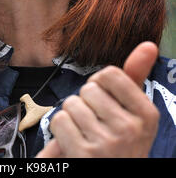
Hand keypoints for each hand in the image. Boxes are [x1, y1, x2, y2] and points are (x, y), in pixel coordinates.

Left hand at [36, 42, 159, 157]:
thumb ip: (135, 76)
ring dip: (72, 118)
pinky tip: (73, 145)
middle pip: (88, 88)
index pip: (110, 73)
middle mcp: (130, 129)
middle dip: (85, 103)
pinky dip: (60, 132)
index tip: (105, 103)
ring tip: (85, 135)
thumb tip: (148, 44)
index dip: (100, 85)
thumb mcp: (132, 112)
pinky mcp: (84, 155)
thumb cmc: (117, 142)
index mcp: (147, 115)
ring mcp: (107, 143)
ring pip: (71, 104)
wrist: (108, 177)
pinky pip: (59, 121)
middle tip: (96, 126)